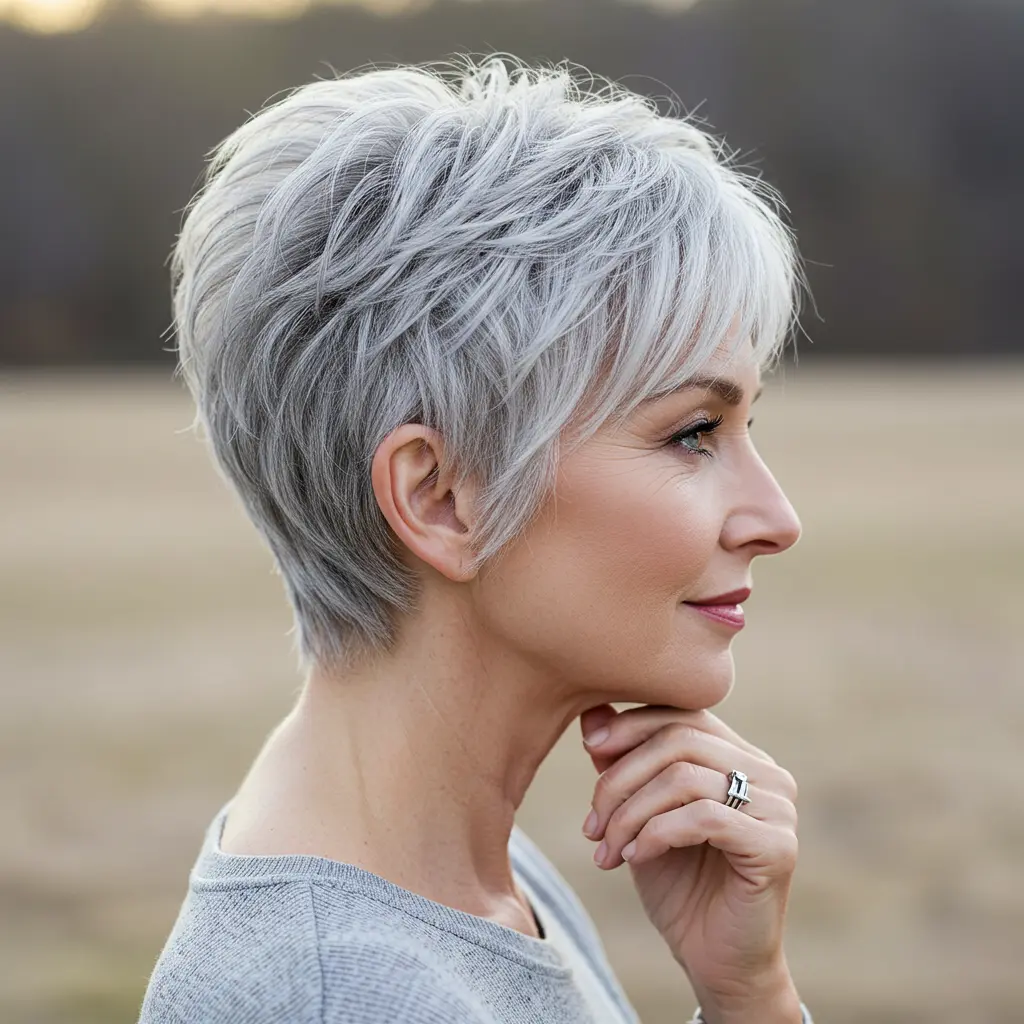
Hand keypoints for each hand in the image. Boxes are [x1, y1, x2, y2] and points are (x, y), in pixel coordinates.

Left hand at [579, 703, 800, 1016]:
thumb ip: (624, 764)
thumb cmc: (679, 884)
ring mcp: (778, 808)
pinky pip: (703, 818)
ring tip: (607, 848)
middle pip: (680, 740)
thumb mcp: (640, 815)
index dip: (632, 724)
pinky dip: (656, 834)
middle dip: (621, 777)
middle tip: (592, 823)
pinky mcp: (778, 846)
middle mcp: (767, 773)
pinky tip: (635, 857)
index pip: (683, 714)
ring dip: (631, 812)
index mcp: (741, 756)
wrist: (715, 960)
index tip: (589, 748)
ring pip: (685, 778)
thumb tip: (592, 711)